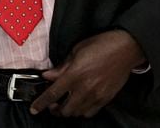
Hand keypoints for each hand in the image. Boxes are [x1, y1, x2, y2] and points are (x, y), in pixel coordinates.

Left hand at [29, 30, 145, 117]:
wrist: (125, 49)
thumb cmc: (101, 45)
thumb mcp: (76, 51)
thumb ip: (61, 67)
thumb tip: (48, 76)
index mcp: (74, 74)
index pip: (53, 94)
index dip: (41, 103)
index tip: (34, 109)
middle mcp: (84, 88)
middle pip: (64, 109)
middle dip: (55, 109)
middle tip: (52, 103)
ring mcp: (96, 95)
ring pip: (77, 113)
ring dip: (68, 110)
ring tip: (66, 103)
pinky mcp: (106, 99)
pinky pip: (90, 113)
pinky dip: (82, 111)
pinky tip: (80, 102)